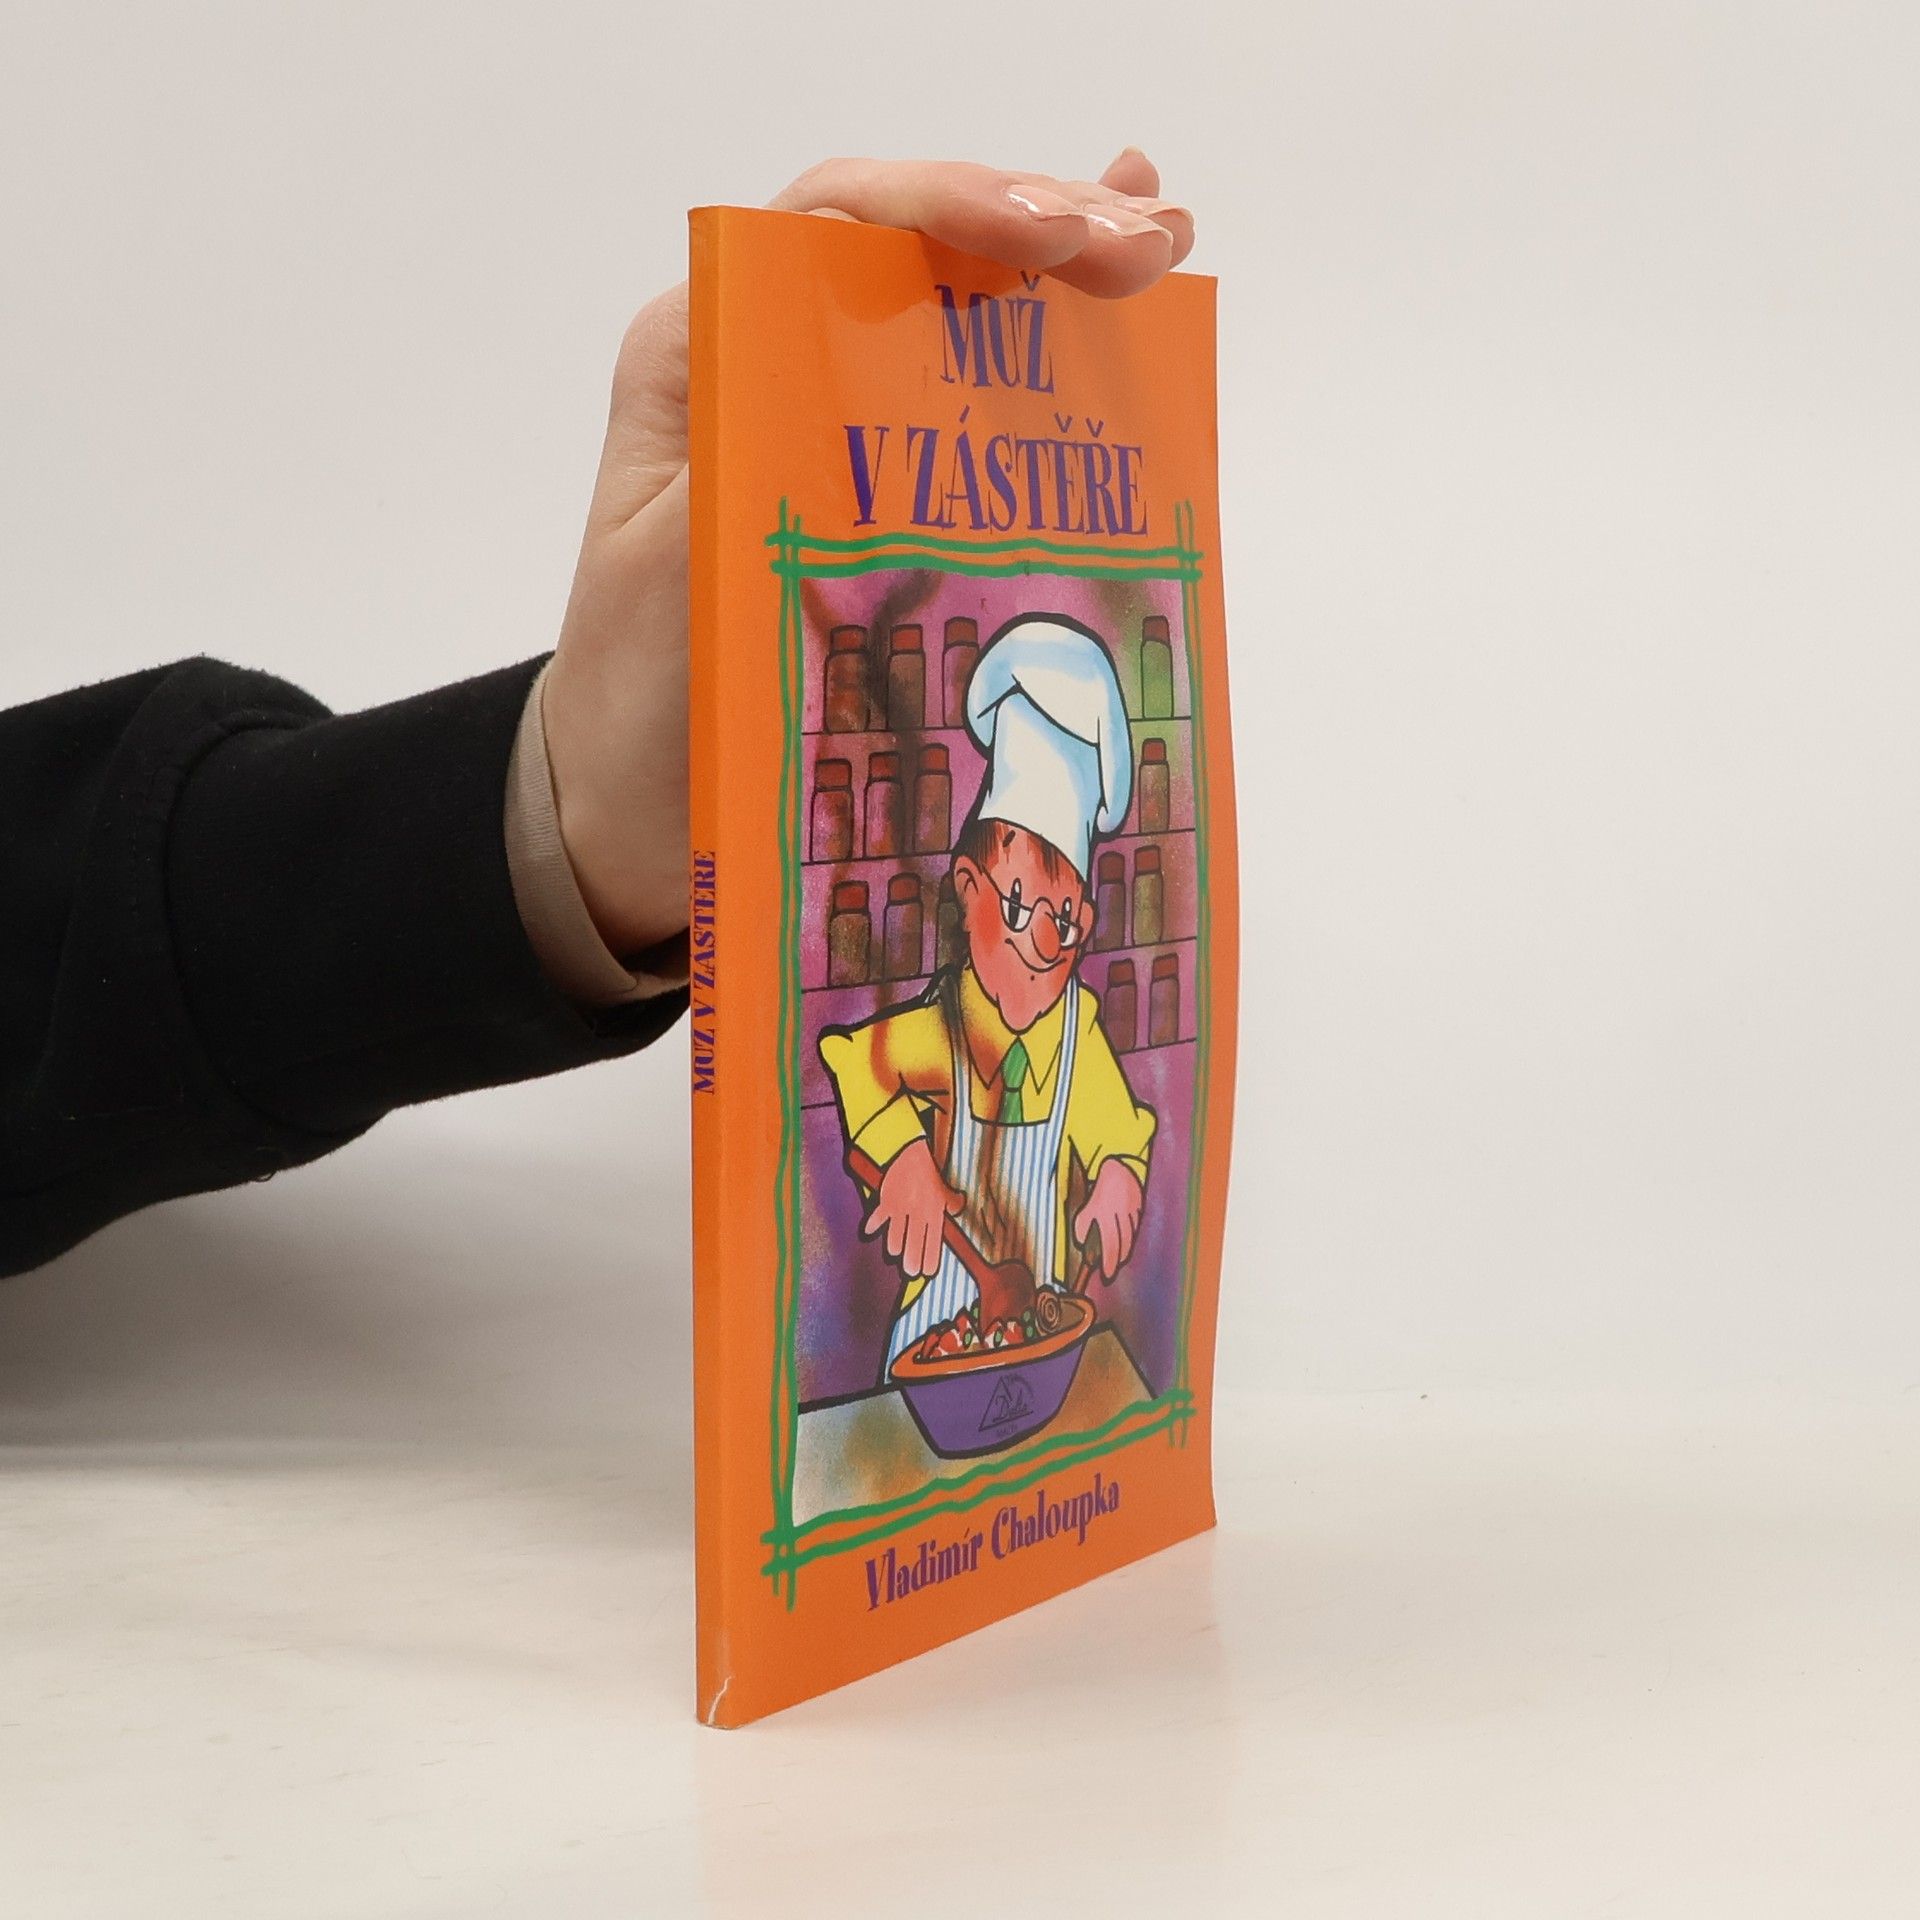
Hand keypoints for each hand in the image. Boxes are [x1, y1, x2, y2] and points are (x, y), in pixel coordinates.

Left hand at [541, 153, 1196, 955]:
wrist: (636, 807)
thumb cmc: (638, 702)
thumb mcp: (675, 581)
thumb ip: (745, 480)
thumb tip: (853, 401)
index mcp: (707, 356)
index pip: (834, 225)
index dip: (949, 207)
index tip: (1048, 239)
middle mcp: (774, 365)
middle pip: (916, 245)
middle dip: (1038, 221)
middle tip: (1146, 240)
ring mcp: (842, 427)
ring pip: (960, 306)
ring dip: (1067, 266)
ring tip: (1163, 243)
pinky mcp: (891, 497)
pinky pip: (982, 404)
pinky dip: (1060, 355)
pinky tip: (1132, 310)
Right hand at [860, 1137, 965, 1280]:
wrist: (911, 1153)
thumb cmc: (929, 1173)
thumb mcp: (945, 1189)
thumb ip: (953, 1202)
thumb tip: (960, 1207)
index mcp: (934, 1211)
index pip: (933, 1240)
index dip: (930, 1257)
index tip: (927, 1272)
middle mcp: (918, 1212)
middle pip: (914, 1241)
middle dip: (912, 1259)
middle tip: (910, 1273)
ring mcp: (901, 1207)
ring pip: (896, 1232)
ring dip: (895, 1244)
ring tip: (894, 1253)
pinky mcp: (887, 1199)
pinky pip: (878, 1215)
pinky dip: (873, 1223)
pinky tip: (868, 1233)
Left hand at [1072, 1159, 1143, 1281]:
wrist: (1119, 1169)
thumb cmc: (1098, 1192)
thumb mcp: (1085, 1209)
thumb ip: (1082, 1228)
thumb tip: (1083, 1244)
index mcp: (1106, 1216)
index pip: (1109, 1246)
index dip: (1108, 1263)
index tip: (1106, 1275)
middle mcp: (1121, 1216)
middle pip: (1122, 1245)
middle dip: (1116, 1261)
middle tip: (1111, 1271)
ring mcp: (1132, 1213)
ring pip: (1130, 1238)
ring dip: (1124, 1250)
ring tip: (1117, 1258)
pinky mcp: (1140, 1210)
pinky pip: (1135, 1228)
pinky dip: (1130, 1237)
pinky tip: (1125, 1241)